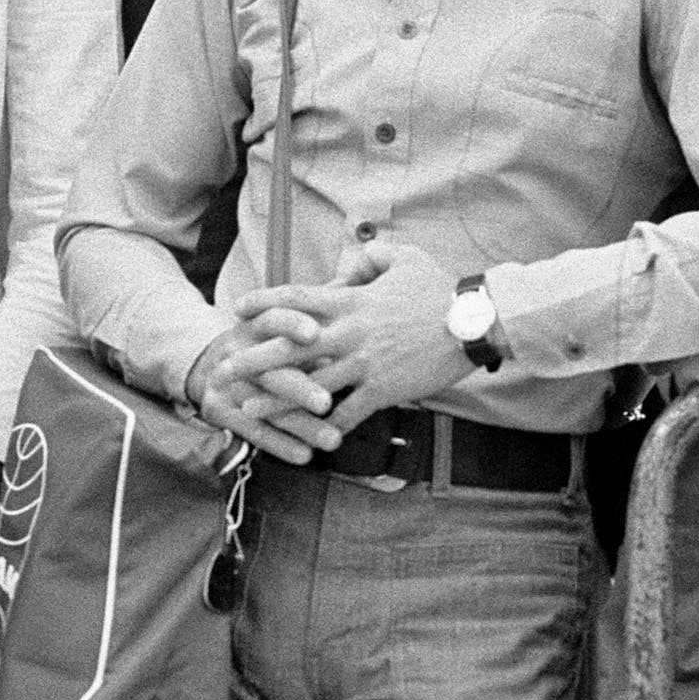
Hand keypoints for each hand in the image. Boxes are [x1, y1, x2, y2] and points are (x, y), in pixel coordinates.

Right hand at [187, 318, 345, 463]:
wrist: (209, 364)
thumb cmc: (264, 346)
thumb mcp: (278, 334)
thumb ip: (308, 341)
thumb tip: (352, 348)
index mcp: (254, 324)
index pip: (273, 319)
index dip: (292, 325)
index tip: (315, 334)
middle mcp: (236, 350)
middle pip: (269, 371)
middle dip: (299, 389)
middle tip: (327, 403)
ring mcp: (222, 381)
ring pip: (265, 407)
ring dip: (301, 425)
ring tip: (333, 440)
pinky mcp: (214, 409)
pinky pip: (252, 431)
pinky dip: (281, 444)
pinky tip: (306, 456)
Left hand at [244, 241, 465, 437]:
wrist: (474, 322)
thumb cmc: (441, 287)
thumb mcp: (404, 258)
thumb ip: (370, 258)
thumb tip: (346, 267)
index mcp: (352, 301)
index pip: (297, 298)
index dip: (264, 301)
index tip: (238, 308)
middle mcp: (350, 333)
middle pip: (290, 347)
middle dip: (253, 359)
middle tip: (223, 369)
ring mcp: (365, 364)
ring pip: (310, 385)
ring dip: (276, 401)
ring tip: (246, 412)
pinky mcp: (384, 390)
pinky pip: (350, 412)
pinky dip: (329, 427)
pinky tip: (312, 441)